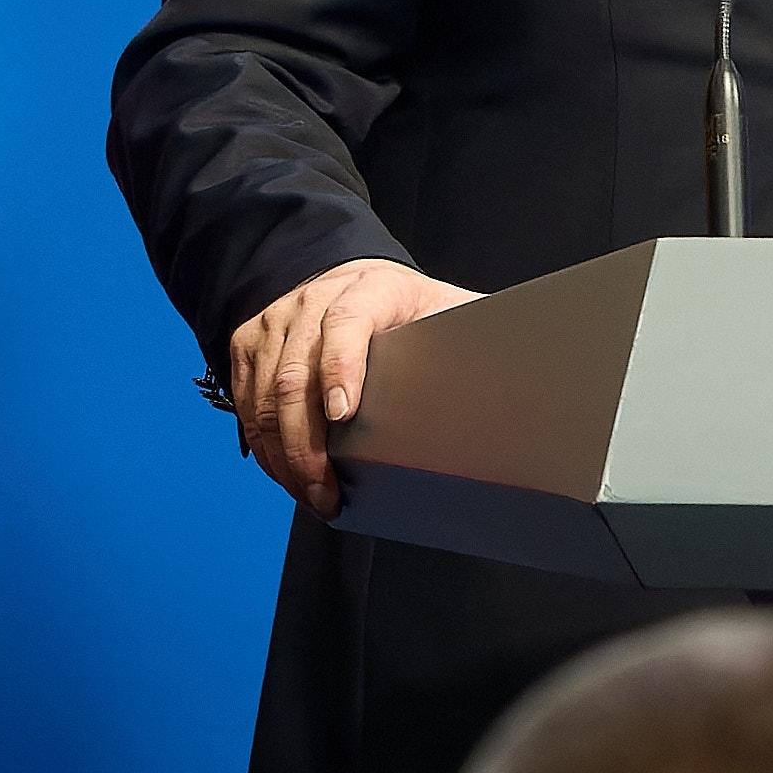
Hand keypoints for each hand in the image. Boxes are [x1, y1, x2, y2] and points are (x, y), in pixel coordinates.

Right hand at [227, 258, 474, 512]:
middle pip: (295, 374)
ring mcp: (275, 322)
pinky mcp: (249, 344)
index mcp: (370, 288)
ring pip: (265, 396)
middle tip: (327, 493)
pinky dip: (264, 448)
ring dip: (283, 457)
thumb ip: (477, 333)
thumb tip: (526, 367)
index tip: (345, 414)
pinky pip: (246, 403)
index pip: (347, 322)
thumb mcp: (445, 306)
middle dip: (307, 446)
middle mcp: (312, 300)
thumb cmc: (404, 305)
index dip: (341, 367)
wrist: (347, 275)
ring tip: (312, 497)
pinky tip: (287, 477)